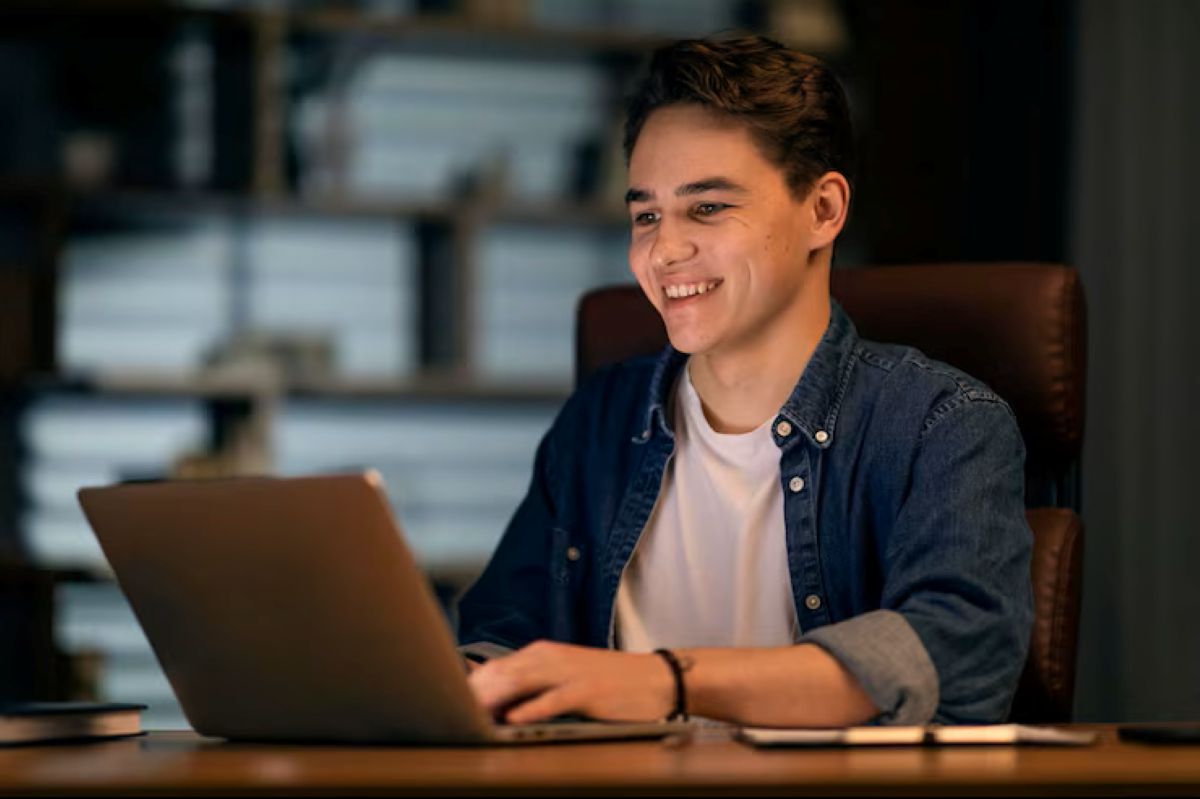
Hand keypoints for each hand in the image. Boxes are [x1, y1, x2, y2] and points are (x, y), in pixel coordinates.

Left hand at [467, 640, 674, 723]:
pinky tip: (514, 718)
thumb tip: (495, 705)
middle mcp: (550, 658)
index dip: (469, 686)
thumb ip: (531, 686)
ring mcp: (569, 673)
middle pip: (501, 673)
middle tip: (448, 713)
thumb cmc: (607, 683)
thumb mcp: (565, 678)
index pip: (495, 668)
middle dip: (473, 694)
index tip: (445, 703)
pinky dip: (532, 708)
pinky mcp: (587, 690)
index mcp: (541, 654)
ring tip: (470, 716)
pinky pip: (554, 699)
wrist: (655, 678)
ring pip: (522, 683)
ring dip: (494, 700)